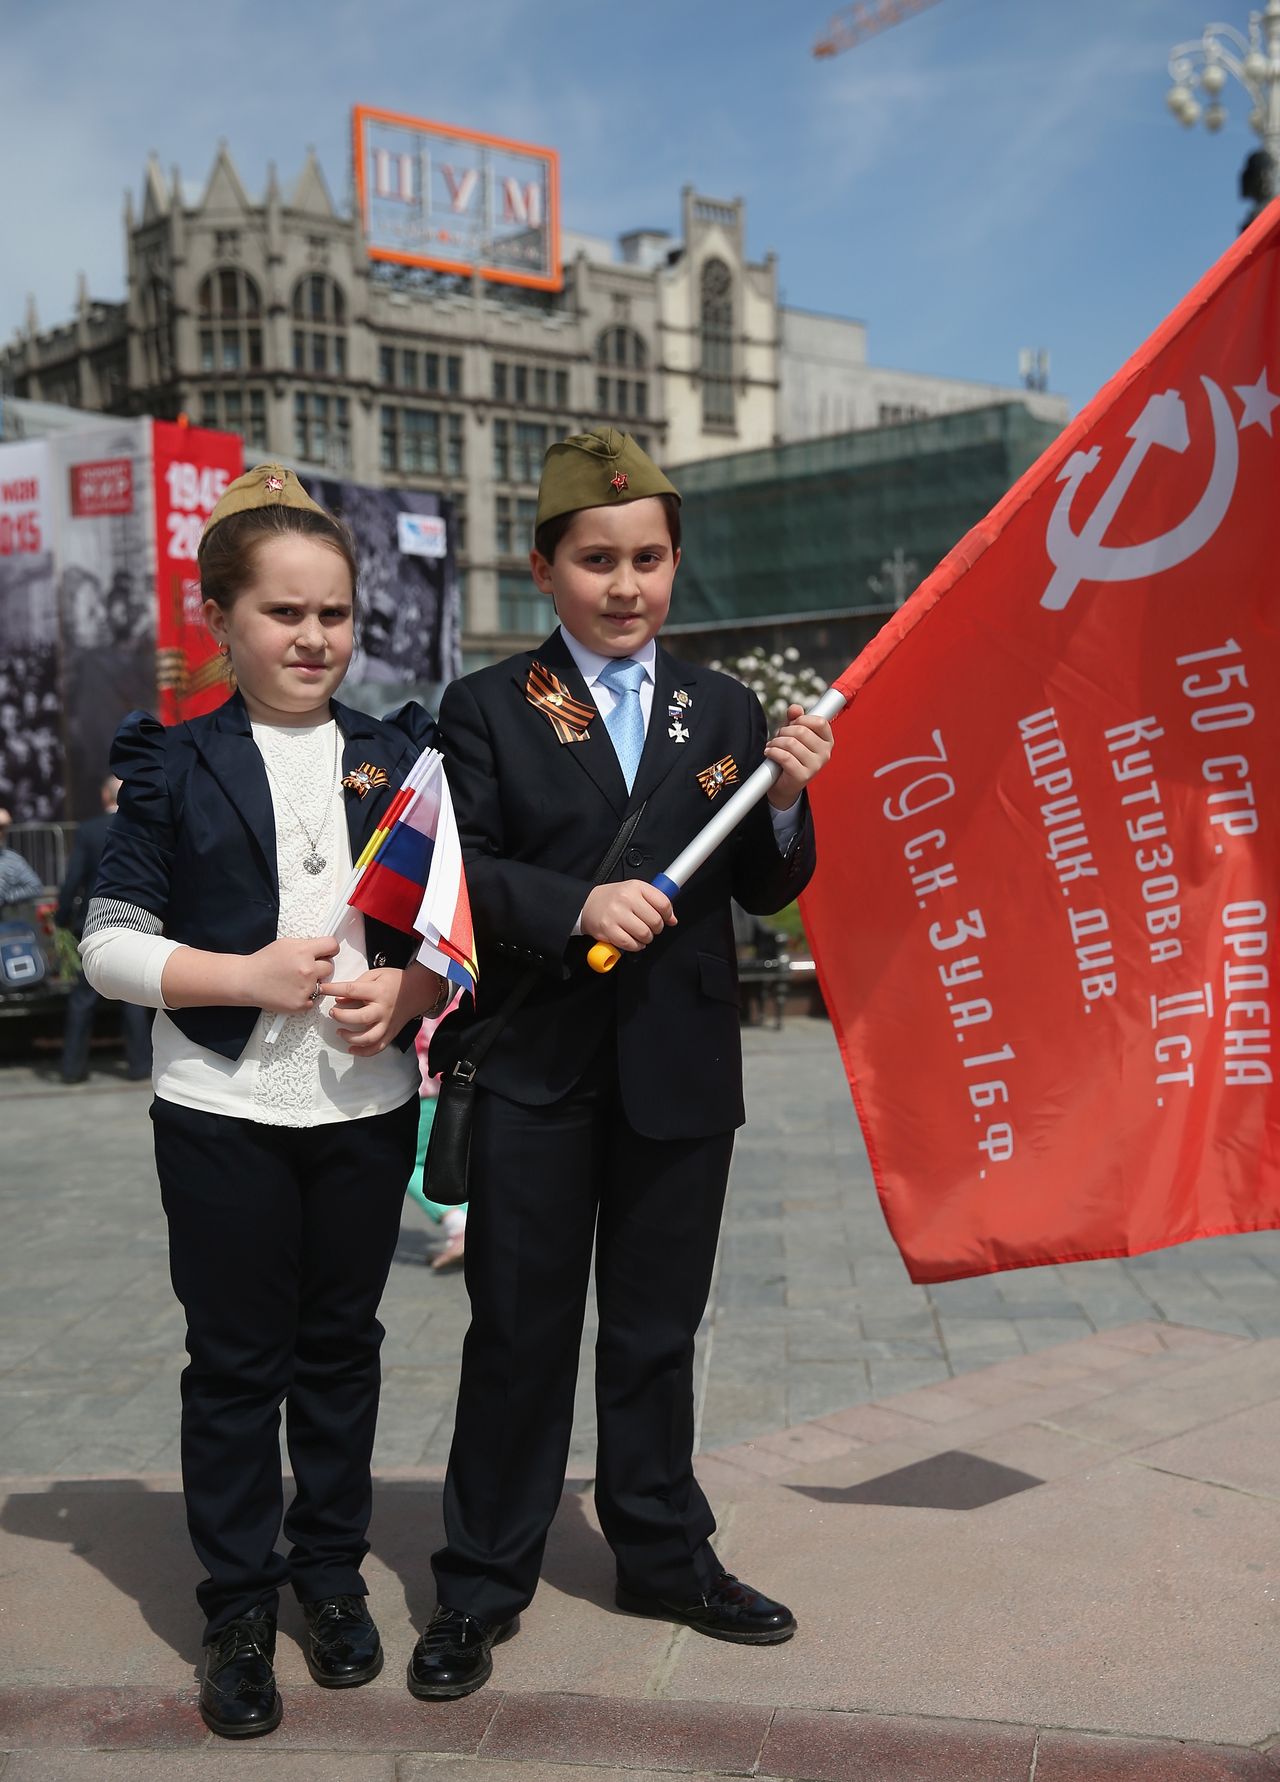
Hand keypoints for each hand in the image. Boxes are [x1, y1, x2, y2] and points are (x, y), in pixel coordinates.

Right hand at [247, 936, 339, 1013]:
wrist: (247, 981)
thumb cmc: (264, 962)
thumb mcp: (286, 944)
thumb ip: (307, 945)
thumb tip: (322, 947)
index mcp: (303, 951)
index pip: (332, 945)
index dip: (330, 948)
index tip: (327, 952)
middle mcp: (307, 970)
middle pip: (329, 967)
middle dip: (320, 966)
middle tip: (304, 968)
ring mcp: (306, 988)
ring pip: (322, 984)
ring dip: (313, 982)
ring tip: (295, 980)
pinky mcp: (302, 1004)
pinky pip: (314, 999)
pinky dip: (305, 996)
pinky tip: (292, 990)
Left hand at [324, 962, 446, 1054]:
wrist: (418, 990)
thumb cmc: (394, 980)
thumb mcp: (375, 974)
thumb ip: (357, 985)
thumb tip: (338, 999)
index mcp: (378, 991)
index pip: (352, 990)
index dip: (334, 990)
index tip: (321, 989)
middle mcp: (383, 1009)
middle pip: (360, 1018)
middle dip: (342, 1016)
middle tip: (332, 1012)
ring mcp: (387, 1023)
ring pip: (369, 1037)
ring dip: (351, 1037)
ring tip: (339, 1031)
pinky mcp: (391, 1033)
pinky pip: (377, 1048)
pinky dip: (363, 1052)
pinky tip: (351, 1048)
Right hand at [582, 880, 675, 952]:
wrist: (586, 904)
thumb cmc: (613, 899)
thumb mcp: (634, 892)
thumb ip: (654, 902)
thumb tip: (672, 920)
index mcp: (635, 887)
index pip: (663, 903)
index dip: (668, 915)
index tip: (667, 919)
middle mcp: (626, 898)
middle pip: (655, 921)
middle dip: (656, 929)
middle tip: (649, 927)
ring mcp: (616, 914)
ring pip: (644, 934)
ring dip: (646, 938)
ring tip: (640, 934)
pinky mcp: (608, 929)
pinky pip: (631, 944)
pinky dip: (636, 946)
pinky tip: (633, 941)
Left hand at [765, 705, 834, 809]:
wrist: (784, 784)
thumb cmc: (791, 755)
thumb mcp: (793, 733)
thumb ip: (795, 718)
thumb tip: (795, 708)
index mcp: (827, 741)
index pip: (820, 722)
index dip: (802, 719)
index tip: (793, 724)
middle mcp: (825, 754)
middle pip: (802, 731)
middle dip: (784, 731)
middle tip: (778, 737)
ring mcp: (815, 766)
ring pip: (791, 743)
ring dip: (776, 742)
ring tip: (772, 746)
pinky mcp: (803, 776)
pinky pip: (785, 757)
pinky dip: (773, 752)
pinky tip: (769, 752)